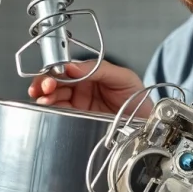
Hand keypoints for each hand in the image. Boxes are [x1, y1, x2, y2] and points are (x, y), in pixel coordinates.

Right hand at [28, 60, 151, 117]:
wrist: (148, 125)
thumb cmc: (139, 100)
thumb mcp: (124, 77)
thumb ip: (99, 69)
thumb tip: (72, 65)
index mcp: (91, 75)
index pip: (67, 69)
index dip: (56, 70)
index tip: (52, 74)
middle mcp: (82, 89)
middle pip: (56, 83)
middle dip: (45, 83)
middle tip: (45, 87)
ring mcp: (78, 106)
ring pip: (53, 98)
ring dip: (44, 97)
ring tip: (44, 99)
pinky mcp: (76, 122)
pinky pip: (58, 115)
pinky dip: (49, 111)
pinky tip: (47, 108)